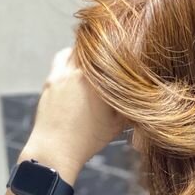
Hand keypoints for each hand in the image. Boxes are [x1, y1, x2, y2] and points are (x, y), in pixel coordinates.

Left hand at [18, 46, 127, 178]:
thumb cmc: (88, 140)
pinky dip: (71, 59)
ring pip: (75, 50)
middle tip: (113, 51)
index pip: (112, 51)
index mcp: (98, 80)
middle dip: (103, 47)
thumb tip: (145, 96)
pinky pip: (62, 60)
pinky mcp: (50, 80)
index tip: (129, 46)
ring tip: (95, 60)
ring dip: (85, 51)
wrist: (55, 149)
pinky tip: (78, 69)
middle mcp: (78, 72)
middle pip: (92, 45)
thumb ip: (129, 105)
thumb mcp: (117, 124)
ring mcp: (61, 74)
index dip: (121, 46)